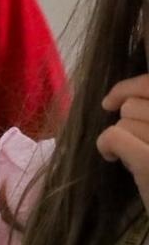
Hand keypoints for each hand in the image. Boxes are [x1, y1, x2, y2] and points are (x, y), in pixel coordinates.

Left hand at [99, 74, 148, 211]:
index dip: (129, 86)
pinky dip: (106, 146)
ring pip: (124, 121)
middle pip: (135, 106)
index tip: (113, 101)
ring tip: (137, 158)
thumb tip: (125, 98)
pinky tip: (113, 157)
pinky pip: (114, 136)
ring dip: (122, 138)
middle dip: (127, 124)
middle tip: (138, 146)